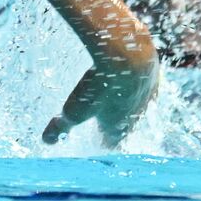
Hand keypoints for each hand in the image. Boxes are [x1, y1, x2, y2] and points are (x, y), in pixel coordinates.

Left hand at [42, 54, 157, 146]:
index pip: (114, 144)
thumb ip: (61, 127)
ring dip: (128, 102)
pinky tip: (127, 75)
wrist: (128, 57)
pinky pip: (146, 85)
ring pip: (139, 105)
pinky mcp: (154, 77)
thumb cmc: (100, 88)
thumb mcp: (74, 110)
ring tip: (115, 94)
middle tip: (104, 117)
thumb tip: (46, 141)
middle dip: (116, 123)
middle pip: (128, 126)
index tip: (97, 138)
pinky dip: (136, 83)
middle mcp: (137, 117)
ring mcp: (148, 97)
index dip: (104, 141)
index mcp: (119, 129)